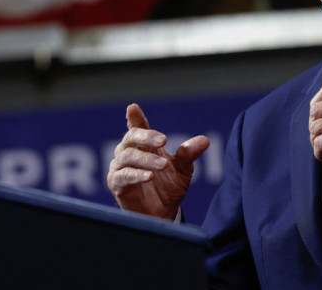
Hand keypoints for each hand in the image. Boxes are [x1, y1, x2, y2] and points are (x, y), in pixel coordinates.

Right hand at [107, 103, 209, 219]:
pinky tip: (149, 176)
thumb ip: (189, 154)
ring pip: (128, 156)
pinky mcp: (116, 185)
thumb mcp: (184, 169)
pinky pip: (123, 176)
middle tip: (164, 140)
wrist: (164, 213)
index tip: (133, 108)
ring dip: (147, 159)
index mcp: (144, 145)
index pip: (138, 127)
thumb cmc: (169, 186)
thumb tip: (205, 140)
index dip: (135, 117)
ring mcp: (120, 168)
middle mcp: (128, 153)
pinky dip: (136, 175)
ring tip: (163, 165)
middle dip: (147, 137)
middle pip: (131, 138)